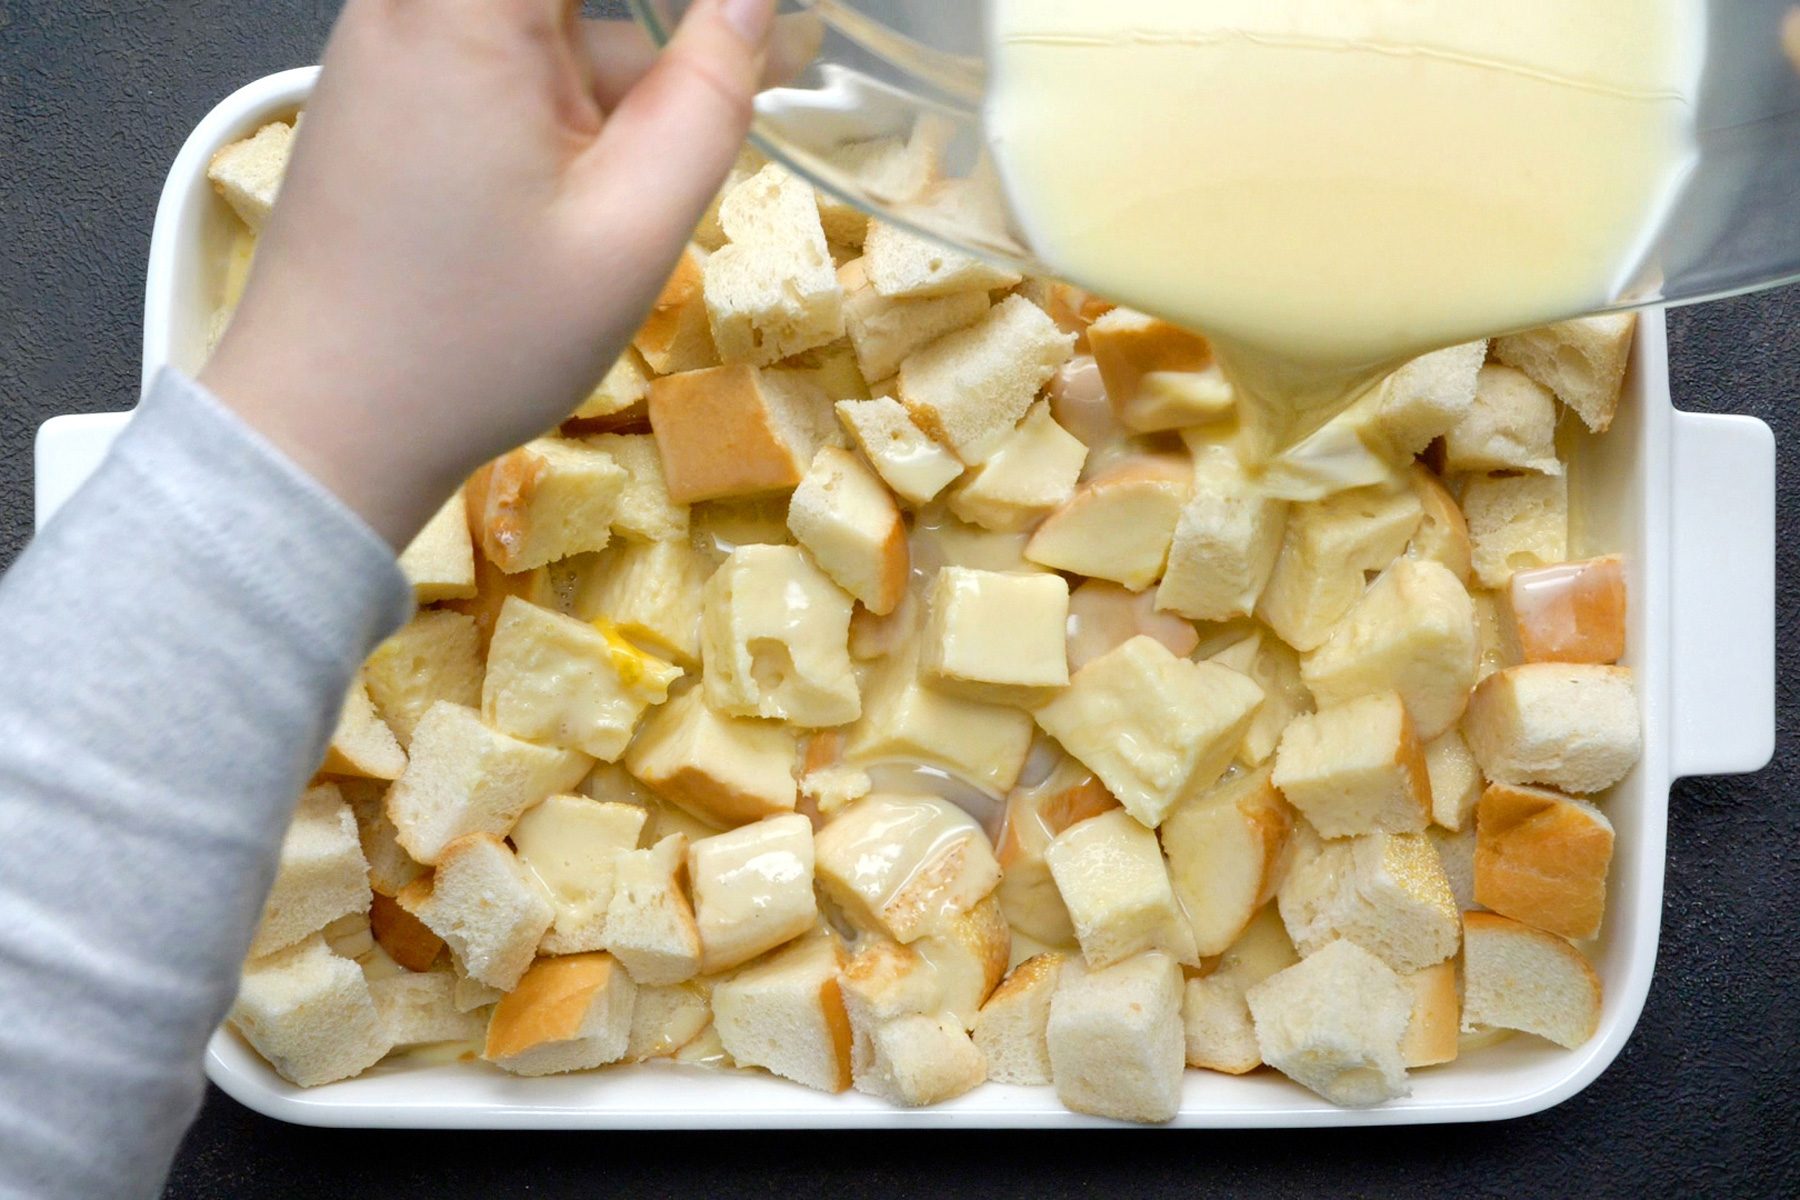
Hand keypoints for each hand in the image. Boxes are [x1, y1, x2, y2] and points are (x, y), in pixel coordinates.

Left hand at [201, 0, 779, 546]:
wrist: (324, 423)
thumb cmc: (477, 341)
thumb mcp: (630, 232)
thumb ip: (710, 98)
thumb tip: (753, 1)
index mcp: (468, 8)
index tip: (744, 28)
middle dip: (664, 34)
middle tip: (768, 63)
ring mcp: (393, 38)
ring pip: (545, 19)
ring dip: (628, 65)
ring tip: (711, 131)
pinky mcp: (388, 87)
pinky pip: (503, 49)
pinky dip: (573, 90)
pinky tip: (622, 159)